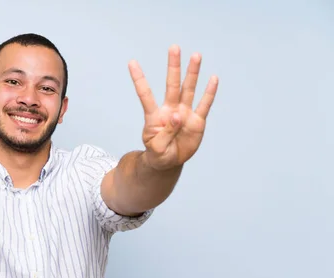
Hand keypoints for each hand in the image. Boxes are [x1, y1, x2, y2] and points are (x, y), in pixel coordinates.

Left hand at [128, 45, 217, 170]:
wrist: (169, 162)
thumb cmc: (158, 153)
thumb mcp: (157, 148)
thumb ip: (166, 132)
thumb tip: (178, 115)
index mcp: (154, 116)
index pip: (145, 94)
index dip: (139, 79)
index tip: (131, 62)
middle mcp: (170, 110)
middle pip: (172, 85)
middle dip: (173, 66)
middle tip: (174, 47)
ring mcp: (184, 114)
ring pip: (188, 89)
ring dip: (192, 73)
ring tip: (196, 55)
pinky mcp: (197, 121)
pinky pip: (204, 105)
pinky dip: (209, 92)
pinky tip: (213, 78)